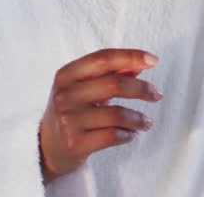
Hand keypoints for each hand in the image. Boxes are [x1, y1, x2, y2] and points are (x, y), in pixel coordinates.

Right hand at [38, 49, 163, 183]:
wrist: (46, 148)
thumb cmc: (72, 111)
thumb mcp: (84, 87)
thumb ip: (110, 73)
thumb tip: (141, 63)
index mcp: (67, 75)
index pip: (104, 58)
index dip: (132, 56)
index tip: (154, 60)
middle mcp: (65, 95)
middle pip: (115, 84)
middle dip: (143, 89)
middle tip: (157, 95)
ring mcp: (68, 120)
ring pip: (118, 113)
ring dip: (139, 118)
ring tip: (146, 122)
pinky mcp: (74, 143)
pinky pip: (113, 135)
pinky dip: (128, 134)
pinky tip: (130, 134)